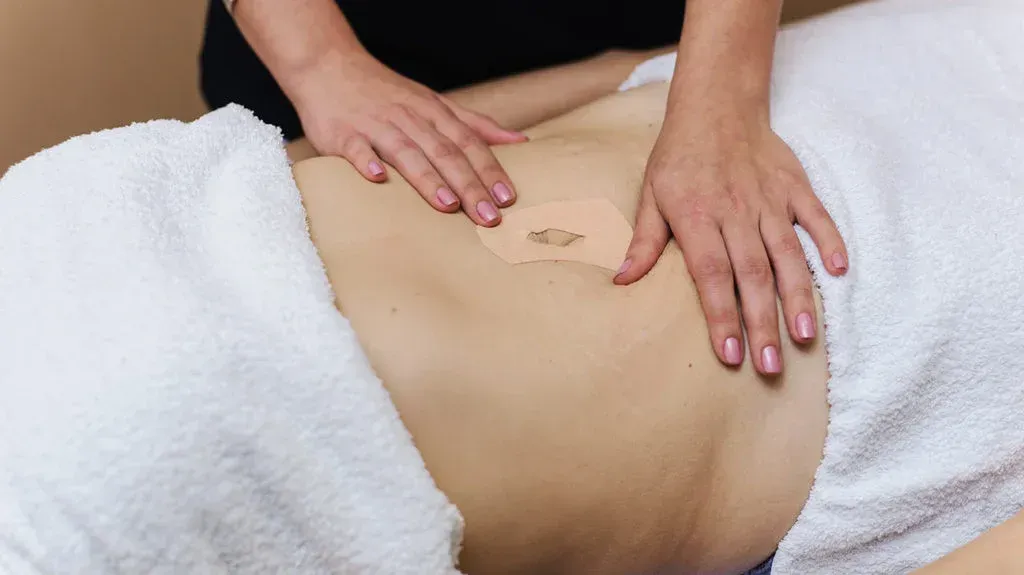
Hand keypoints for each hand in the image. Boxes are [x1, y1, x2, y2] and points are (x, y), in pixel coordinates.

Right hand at [290, 50, 526, 225]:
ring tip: (448, 205)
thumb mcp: (434, 103)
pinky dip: (366, 161)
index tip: (507, 198)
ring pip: (407, 152)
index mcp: (434, 113)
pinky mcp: (344, 133)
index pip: (468, 143)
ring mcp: (376, 125)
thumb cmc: (387, 93)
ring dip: (428, 178)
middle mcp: (410, 119)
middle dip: (469, 185)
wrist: (329, 65)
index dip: (489, 170)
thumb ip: (475, 124)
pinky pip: (356, 148)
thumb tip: (520, 141)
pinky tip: (377, 179)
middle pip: (445, 153)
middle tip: (488, 216)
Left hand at [615, 101, 847, 374]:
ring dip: (797, 297)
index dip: (721, 317)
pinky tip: (839, 273)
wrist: (716, 104)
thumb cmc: (678, 157)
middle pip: (753, 275)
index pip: (712, 275)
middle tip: (769, 367)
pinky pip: (816, 217)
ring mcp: (770, 199)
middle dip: (761, 323)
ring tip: (803, 335)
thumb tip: (622, 281)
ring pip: (787, 254)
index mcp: (697, 216)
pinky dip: (830, 242)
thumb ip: (644, 241)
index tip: (730, 355)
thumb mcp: (650, 194)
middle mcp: (736, 211)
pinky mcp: (795, 186)